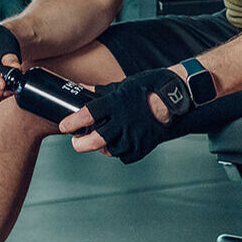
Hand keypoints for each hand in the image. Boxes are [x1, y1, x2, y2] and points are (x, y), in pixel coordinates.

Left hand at [64, 68, 188, 162]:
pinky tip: (118, 144)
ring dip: (102, 147)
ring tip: (99, 140)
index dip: (72, 122)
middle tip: (75, 142)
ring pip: (109, 150)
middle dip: (81, 143)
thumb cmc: (149, 87)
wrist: (176, 98)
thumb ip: (102, 92)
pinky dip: (119, 152)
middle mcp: (123, 121)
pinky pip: (125, 156)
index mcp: (116, 103)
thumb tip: (82, 88)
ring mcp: (134, 135)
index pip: (88, 114)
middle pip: (96, 139)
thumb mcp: (123, 85)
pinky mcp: (144, 146)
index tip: (64, 126)